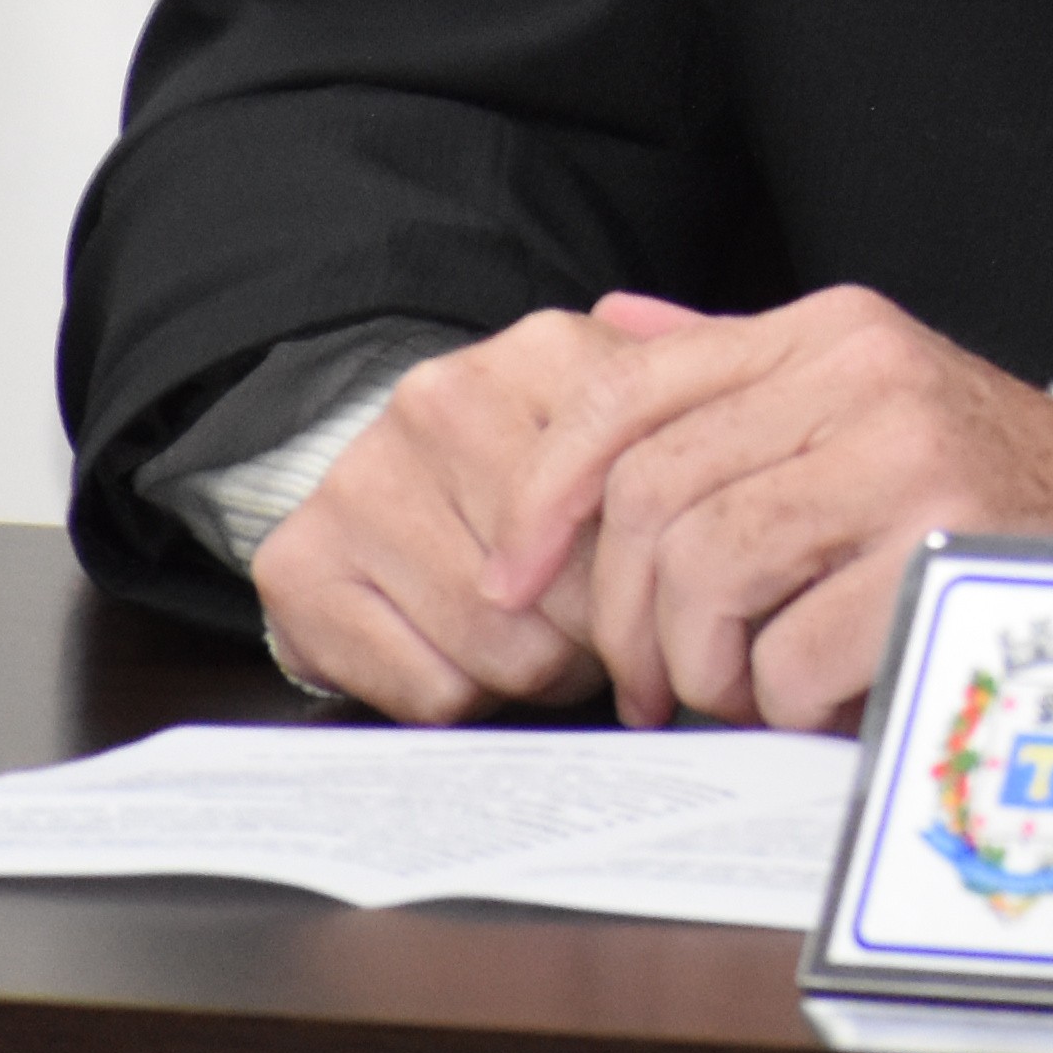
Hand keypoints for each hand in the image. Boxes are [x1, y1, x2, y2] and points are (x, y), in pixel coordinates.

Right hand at [248, 307, 694, 723]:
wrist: (382, 480)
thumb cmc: (533, 469)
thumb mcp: (629, 424)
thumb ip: (703, 427)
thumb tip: (753, 470)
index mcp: (543, 352)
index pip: (641, 500)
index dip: (663, 576)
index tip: (669, 599)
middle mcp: (442, 400)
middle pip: (578, 586)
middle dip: (604, 633)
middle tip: (598, 630)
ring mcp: (361, 479)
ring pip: (507, 648)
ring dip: (538, 674)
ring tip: (536, 640)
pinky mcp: (299, 564)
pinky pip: (431, 691)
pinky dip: (464, 700)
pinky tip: (462, 655)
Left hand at [479, 286, 1052, 734]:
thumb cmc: (970, 479)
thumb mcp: (856, 392)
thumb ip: (735, 363)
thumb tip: (613, 325)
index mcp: (829, 332)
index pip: (631, 388)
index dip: (547, 491)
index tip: (513, 572)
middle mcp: (865, 379)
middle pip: (654, 500)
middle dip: (626, 615)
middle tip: (649, 676)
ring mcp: (908, 463)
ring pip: (708, 576)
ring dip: (703, 665)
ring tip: (740, 686)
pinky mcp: (940, 559)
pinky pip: (788, 658)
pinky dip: (782, 703)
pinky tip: (821, 696)